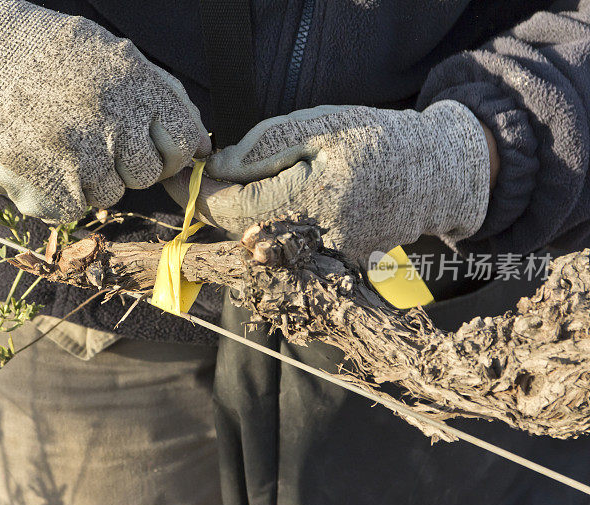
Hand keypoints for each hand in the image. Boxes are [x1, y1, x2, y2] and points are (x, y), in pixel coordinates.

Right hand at [0, 0, 210, 221]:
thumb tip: (204, 146)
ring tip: (59, 144)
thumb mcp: (114, 59)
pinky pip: (72, 210)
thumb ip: (165, 99)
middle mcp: (112, 124)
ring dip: (89, 178)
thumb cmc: (50, 57)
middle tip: (92, 138)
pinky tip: (40, 161)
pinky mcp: (48, 187)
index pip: (183, 143)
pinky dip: (58, 194)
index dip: (169, 149)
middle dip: (125, 162)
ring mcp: (79, 159)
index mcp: (134, 86)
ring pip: (109, 195)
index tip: (149, 144)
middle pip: (145, 175)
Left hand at [164, 102, 489, 264]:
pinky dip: (266, 235)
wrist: (435, 173)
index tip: (178, 180)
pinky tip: (264, 211)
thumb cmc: (378, 140)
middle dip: (214, 209)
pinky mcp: (338, 269)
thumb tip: (217, 171)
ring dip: (236, 223)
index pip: (234, 210)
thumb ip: (263, 148)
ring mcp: (332, 261)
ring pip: (262, 248)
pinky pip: (286, 255)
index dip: (198, 196)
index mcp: (317, 198)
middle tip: (196, 184)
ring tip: (230, 192)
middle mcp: (322, 240)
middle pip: (242, 234)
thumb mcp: (320, 126)